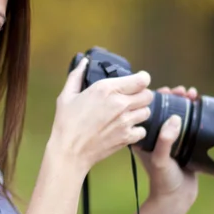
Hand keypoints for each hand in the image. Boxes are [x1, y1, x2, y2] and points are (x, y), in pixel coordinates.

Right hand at [49, 58, 153, 174]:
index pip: (141, 79)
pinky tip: (125, 129)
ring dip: (139, 112)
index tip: (137, 82)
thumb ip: (76, 75)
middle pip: (148, 95)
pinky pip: (142, 130)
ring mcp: (125, 121)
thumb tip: (84, 62)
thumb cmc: (66, 123)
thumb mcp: (66, 95)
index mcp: (106, 89)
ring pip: (147, 112)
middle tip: (131, 99)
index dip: (142, 79)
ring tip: (127, 114)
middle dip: (141, 95)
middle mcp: (120, 103)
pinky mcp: (127, 137)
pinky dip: (136, 130)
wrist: (69, 152)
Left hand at [133, 85, 198, 213]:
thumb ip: (165, 140)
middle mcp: (153, 134)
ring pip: (176, 113)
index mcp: (143, 135)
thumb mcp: (160, 159)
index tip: (168, 90)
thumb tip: (175, 119)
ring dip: (183, 101)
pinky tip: (197, 104)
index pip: (148, 110)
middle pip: (163, 108)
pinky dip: (192, 111)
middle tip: (183, 91)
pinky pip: (186, 122)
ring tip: (192, 94)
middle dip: (174, 96)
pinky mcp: (181, 141)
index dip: (157, 97)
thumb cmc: (162, 180)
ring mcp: (168, 137)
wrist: (176, 197)